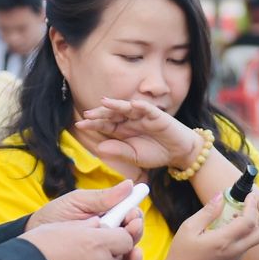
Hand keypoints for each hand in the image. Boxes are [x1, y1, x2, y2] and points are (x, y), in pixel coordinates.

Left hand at [26, 181, 146, 248]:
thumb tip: (130, 185)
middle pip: (132, 239)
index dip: (134, 217)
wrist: (31, 244)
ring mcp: (105, 259)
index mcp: (107, 219)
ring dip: (135, 258)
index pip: (129, 218)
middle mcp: (109, 240)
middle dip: (135, 235)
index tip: (131, 216)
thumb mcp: (76, 203)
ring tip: (132, 255)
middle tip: (131, 230)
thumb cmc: (52, 218)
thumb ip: (102, 198)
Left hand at [72, 99, 199, 172]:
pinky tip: (132, 105)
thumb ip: (119, 151)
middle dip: (100, 114)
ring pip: (127, 108)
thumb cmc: (156, 153)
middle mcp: (131, 120)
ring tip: (104, 103)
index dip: (94, 124)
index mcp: (123, 130)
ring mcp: (143, 116)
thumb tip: (99, 148)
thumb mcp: (134, 157)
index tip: (80, 125)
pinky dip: (140, 106)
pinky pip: (147, 109)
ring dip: (115, 106)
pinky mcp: (157, 115)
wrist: (178, 153)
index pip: (105, 125)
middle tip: (87, 114)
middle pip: (112, 114)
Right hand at [160, 189, 258, 259]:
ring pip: (256, 238)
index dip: (253, 205)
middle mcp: (235, 251)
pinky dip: (247, 230)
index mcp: (224, 242)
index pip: (249, 221)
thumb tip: (220, 196)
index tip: (250, 195)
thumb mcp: (189, 229)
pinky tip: (234, 221)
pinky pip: (247, 243)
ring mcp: (236, 258)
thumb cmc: (181, 256)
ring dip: (257, 221)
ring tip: (244, 207)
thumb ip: (208, 212)